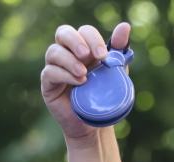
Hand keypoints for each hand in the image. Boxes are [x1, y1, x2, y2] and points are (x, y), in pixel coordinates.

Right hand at [41, 22, 130, 141]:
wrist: (97, 123)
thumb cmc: (105, 95)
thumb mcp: (115, 72)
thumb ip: (119, 50)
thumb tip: (125, 26)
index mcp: (84, 48)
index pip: (83, 32)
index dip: (92, 38)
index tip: (103, 55)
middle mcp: (67, 54)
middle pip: (63, 33)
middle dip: (76, 41)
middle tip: (87, 55)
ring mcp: (55, 67)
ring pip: (53, 52)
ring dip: (70, 60)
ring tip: (84, 74)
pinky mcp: (48, 84)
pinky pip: (50, 73)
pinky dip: (64, 75)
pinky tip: (79, 82)